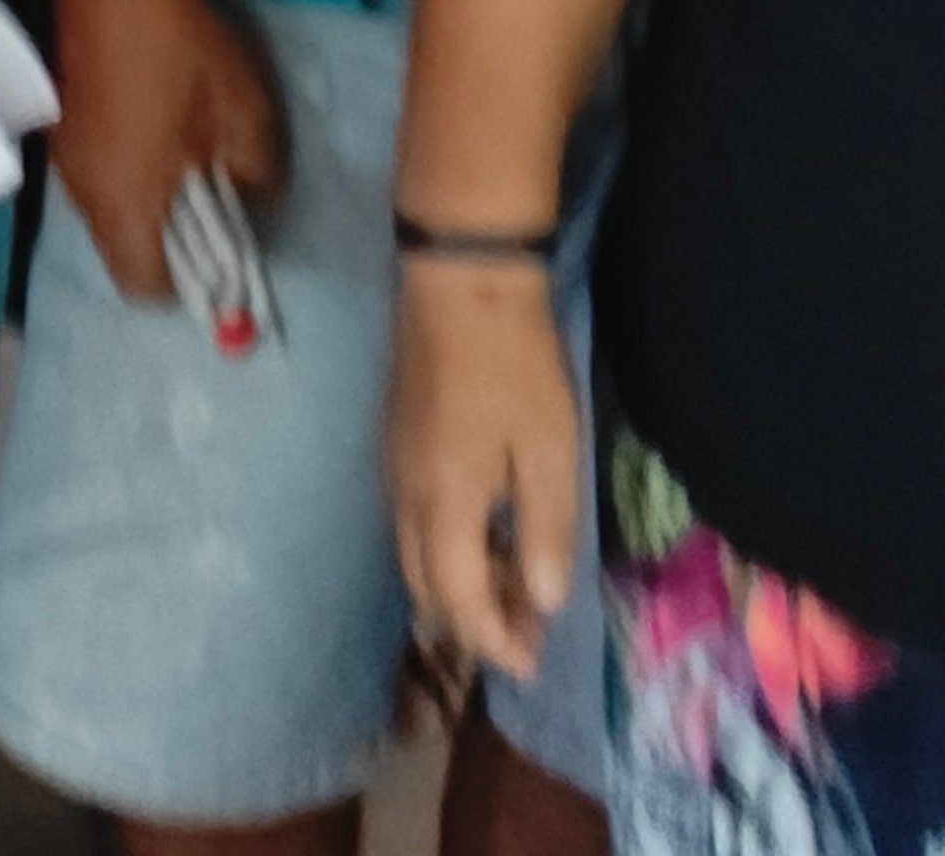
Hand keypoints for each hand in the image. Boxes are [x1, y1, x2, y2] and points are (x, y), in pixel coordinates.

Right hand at [48, 0, 288, 303]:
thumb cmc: (182, 54)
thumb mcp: (244, 117)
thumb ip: (257, 177)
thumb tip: (253, 199)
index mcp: (123, 203)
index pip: (144, 287)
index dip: (188, 285)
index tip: (222, 257)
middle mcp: (82, 191)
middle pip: (122, 248)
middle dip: (170, 241)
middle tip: (214, 202)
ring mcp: (65, 153)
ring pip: (108, 208)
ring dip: (148, 200)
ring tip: (189, 155)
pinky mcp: (62, 118)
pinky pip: (98, 171)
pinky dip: (129, 167)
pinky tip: (157, 120)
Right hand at [388, 257, 588, 684]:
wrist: (460, 281)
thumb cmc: (514, 366)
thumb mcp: (549, 451)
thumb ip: (545, 531)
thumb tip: (543, 601)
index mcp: (444, 503)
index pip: (459, 600)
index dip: (494, 640)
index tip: (532, 663)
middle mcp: (407, 496)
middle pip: (428, 586)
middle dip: (476, 620)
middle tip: (529, 628)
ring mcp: (395, 467)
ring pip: (417, 555)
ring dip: (463, 584)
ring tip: (518, 583)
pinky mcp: (396, 441)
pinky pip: (415, 522)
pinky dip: (450, 548)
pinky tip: (489, 532)